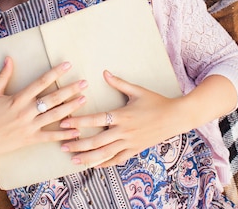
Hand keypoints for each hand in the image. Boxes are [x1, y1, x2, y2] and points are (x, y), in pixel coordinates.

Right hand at [0, 57, 87, 162]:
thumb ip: (3, 76)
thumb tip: (9, 58)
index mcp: (17, 99)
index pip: (40, 83)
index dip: (55, 73)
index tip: (67, 65)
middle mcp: (25, 112)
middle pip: (52, 99)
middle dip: (69, 90)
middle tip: (84, 83)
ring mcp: (29, 126)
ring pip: (54, 116)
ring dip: (71, 107)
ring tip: (84, 99)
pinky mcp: (31, 139)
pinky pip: (50, 136)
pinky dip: (64, 134)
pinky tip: (76, 130)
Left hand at [59, 70, 184, 167]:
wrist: (176, 117)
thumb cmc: (156, 102)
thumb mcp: (138, 91)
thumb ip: (119, 83)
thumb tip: (104, 72)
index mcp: (122, 115)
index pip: (96, 119)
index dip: (79, 122)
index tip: (64, 123)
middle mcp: (124, 131)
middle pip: (96, 141)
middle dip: (78, 144)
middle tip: (62, 145)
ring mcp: (130, 142)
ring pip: (105, 154)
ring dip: (88, 157)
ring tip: (73, 160)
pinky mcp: (135, 150)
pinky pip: (117, 159)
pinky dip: (104, 163)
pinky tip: (93, 165)